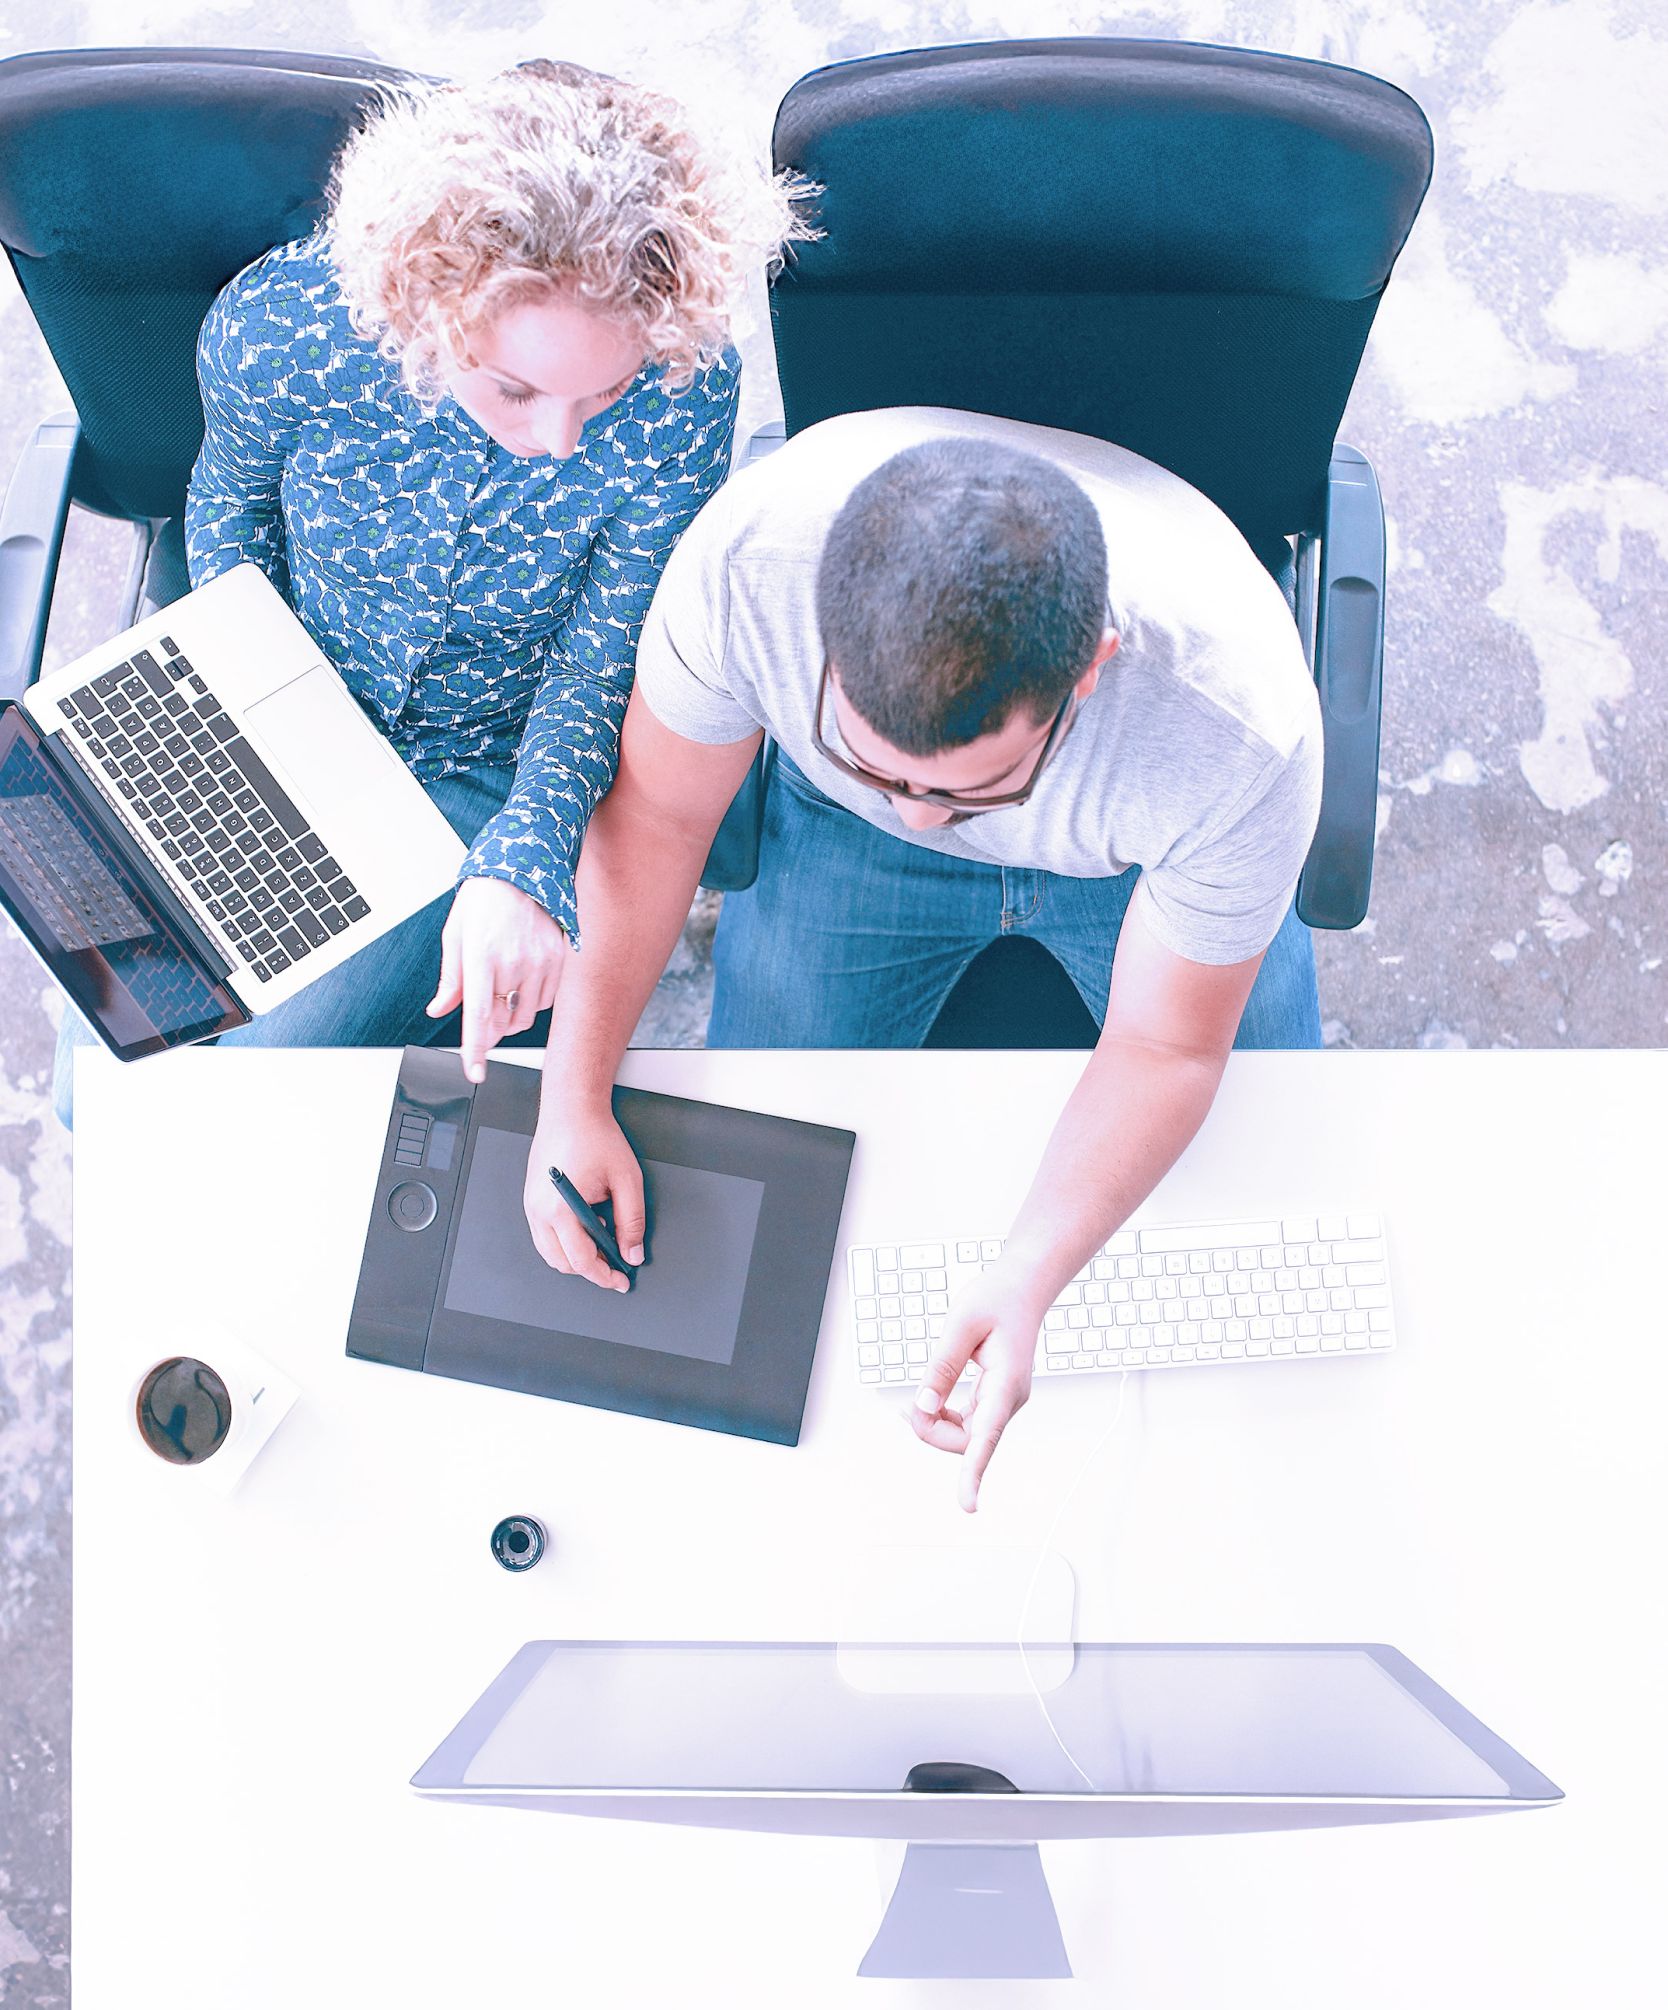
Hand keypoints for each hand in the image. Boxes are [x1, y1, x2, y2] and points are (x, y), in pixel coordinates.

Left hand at [426, 877, 566, 1083]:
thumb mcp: (455, 935)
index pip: (478, 1016)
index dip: (475, 1050)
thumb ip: (450, 979)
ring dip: (511, 1016)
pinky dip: (531, 1001)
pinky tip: (521, 981)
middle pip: (503, 1022)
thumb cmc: (483, 900)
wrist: (522, 870)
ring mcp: (540, 961)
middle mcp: (513, 961)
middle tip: (483, 1013)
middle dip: (490, 1029)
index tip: (474, 1072)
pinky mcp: (558, 959)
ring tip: (502, 991)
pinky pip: (545, 1000)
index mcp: (481, 956)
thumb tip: (439, 1009)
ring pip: (525, 1015)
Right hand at [523, 1106, 645, 1291]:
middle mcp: (539, 1210)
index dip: (604, 1275)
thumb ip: (632, 1222)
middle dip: (590, 1268)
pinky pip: (545, 1235)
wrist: (571, 1110)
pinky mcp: (531, 1199)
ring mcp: (531, 1205)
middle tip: (616, 1263)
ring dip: (576, 1256)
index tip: (620, 1280)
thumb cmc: (595, 1136)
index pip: (581, 1260)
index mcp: (561, 1208)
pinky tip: (588, 1226)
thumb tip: (632, 1252)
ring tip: (603, 1240)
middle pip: (562, 1262)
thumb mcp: (627, 1180)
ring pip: (550, 1252)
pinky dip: (566, 1241)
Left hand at [909, 1263, 1046, 1511]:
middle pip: (968, 1442)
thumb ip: (941, 1366)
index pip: (987, 1436)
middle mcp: (1008, 1399)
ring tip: (913, 1404)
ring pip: (967, 1435)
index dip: (974, 1473)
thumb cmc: (998, 1299)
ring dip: (936, 1427)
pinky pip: (967, 1422)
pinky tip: (929, 1402)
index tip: (967, 1504)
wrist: (1023, 1287)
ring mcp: (1002, 1400)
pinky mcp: (993, 1397)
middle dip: (933, 1433)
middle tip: (907, 1410)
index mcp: (1006, 1383)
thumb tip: (924, 1405)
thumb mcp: (961, 1324)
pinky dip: (943, 1416)